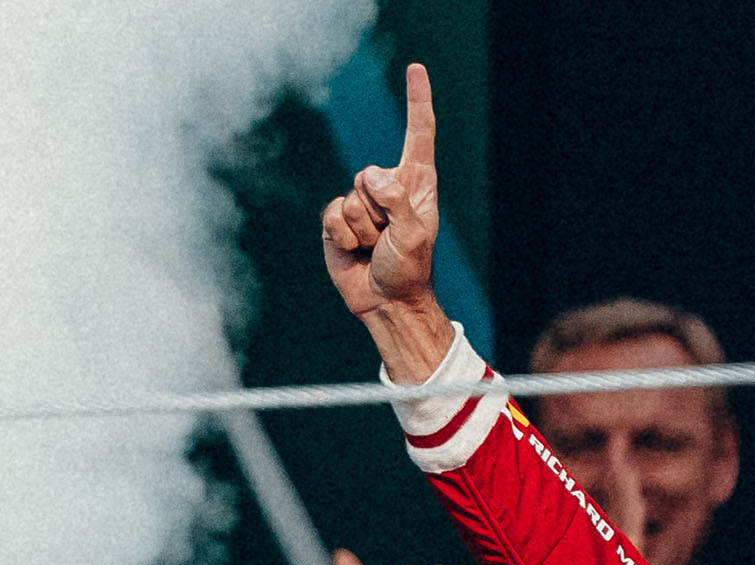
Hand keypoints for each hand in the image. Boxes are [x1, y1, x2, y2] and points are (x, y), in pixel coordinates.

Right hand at [320, 64, 453, 381]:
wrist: (385, 301)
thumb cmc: (409, 269)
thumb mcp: (414, 236)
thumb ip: (398, 202)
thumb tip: (371, 177)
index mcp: (417, 183)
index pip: (419, 132)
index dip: (416, 100)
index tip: (415, 68)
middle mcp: (389, 187)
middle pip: (369, 175)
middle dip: (378, 211)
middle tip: (390, 238)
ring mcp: (361, 202)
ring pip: (349, 198)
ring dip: (362, 230)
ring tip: (376, 248)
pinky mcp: (337, 220)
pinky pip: (331, 215)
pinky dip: (343, 237)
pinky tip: (356, 251)